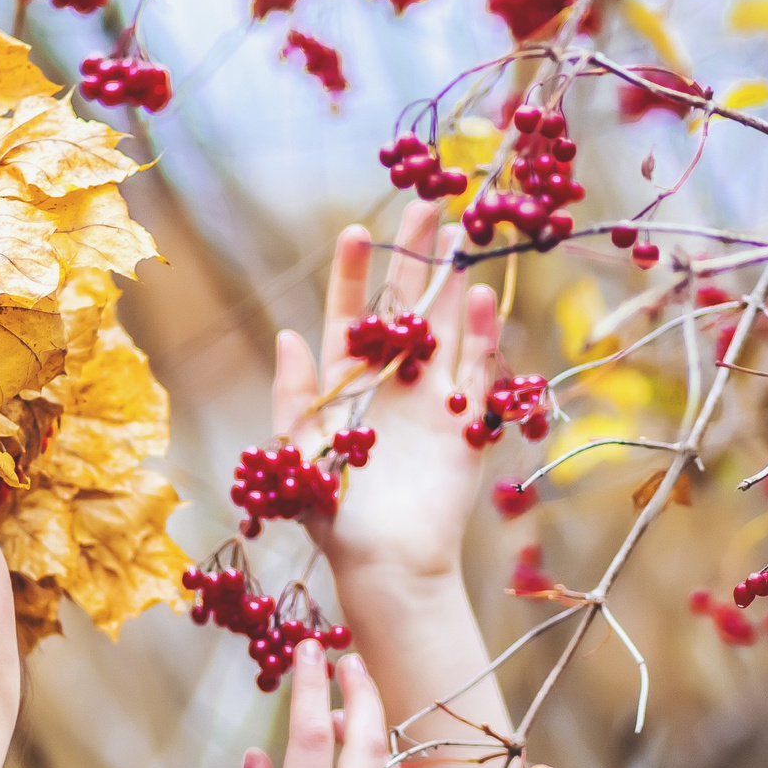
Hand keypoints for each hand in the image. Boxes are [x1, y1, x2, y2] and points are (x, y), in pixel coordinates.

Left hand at [272, 199, 500, 584]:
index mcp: (347, 385)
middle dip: (418, 255)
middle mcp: (392, 383)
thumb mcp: (297, 454)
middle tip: (431, 202)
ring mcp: (432, 399)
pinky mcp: (465, 423)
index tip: (357, 231)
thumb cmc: (334, 517)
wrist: (386, 565)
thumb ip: (293, 396)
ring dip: (454, 282)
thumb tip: (286, 333)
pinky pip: (476, 370)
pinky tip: (480, 298)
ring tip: (466, 235)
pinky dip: (480, 336)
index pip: (349, 315)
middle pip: (406, 306)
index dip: (352, 274)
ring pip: (446, 327)